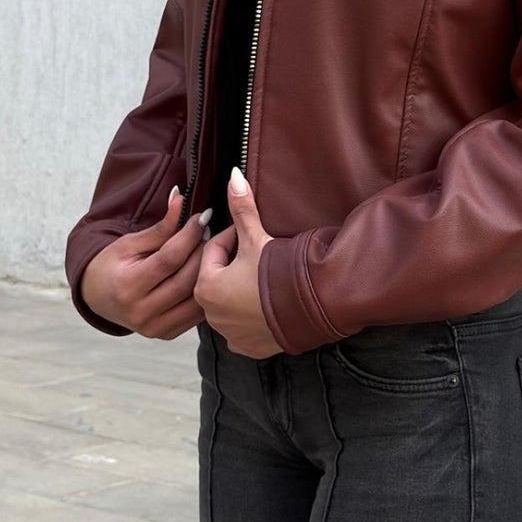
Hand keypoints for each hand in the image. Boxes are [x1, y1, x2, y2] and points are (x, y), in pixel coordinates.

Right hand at [79, 189, 206, 338]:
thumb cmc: (113, 265)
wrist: (98, 298)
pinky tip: (209, 275)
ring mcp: (154, 328)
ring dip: (209, 272)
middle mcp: (141, 312)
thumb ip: (160, 227)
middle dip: (203, 252)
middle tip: (211, 232)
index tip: (203, 217)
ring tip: (212, 251)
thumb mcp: (130, 243)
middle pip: (186, 279)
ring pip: (195, 299)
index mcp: (128, 286)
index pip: (169, 258)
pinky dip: (205, 293)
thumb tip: (181, 199)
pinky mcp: (166, 334)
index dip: (189, 235)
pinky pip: (196, 314)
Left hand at [198, 170, 278, 358]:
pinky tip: (267, 305)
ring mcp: (230, 334)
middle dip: (235, 265)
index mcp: (206, 286)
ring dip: (241, 290)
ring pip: (229, 303)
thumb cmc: (280, 271)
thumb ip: (241, 208)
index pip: (213, 251)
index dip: (232, 237)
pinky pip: (243, 327)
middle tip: (259, 255)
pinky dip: (252, 317)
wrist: (314, 306)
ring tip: (264, 278)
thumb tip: (232, 174)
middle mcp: (211, 315)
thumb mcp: (257, 236)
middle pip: (218, 278)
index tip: (251, 233)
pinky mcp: (248, 347)